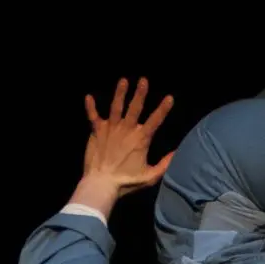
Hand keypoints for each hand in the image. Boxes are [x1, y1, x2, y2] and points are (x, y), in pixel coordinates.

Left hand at [78, 77, 175, 198]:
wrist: (101, 183)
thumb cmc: (126, 182)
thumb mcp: (150, 176)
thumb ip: (165, 164)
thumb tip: (177, 152)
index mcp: (141, 138)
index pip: (155, 120)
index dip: (163, 109)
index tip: (169, 97)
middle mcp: (126, 129)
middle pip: (135, 107)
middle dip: (140, 93)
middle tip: (143, 80)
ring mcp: (111, 128)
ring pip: (116, 107)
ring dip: (120, 93)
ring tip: (123, 80)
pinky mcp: (97, 132)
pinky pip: (93, 116)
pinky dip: (90, 107)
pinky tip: (88, 97)